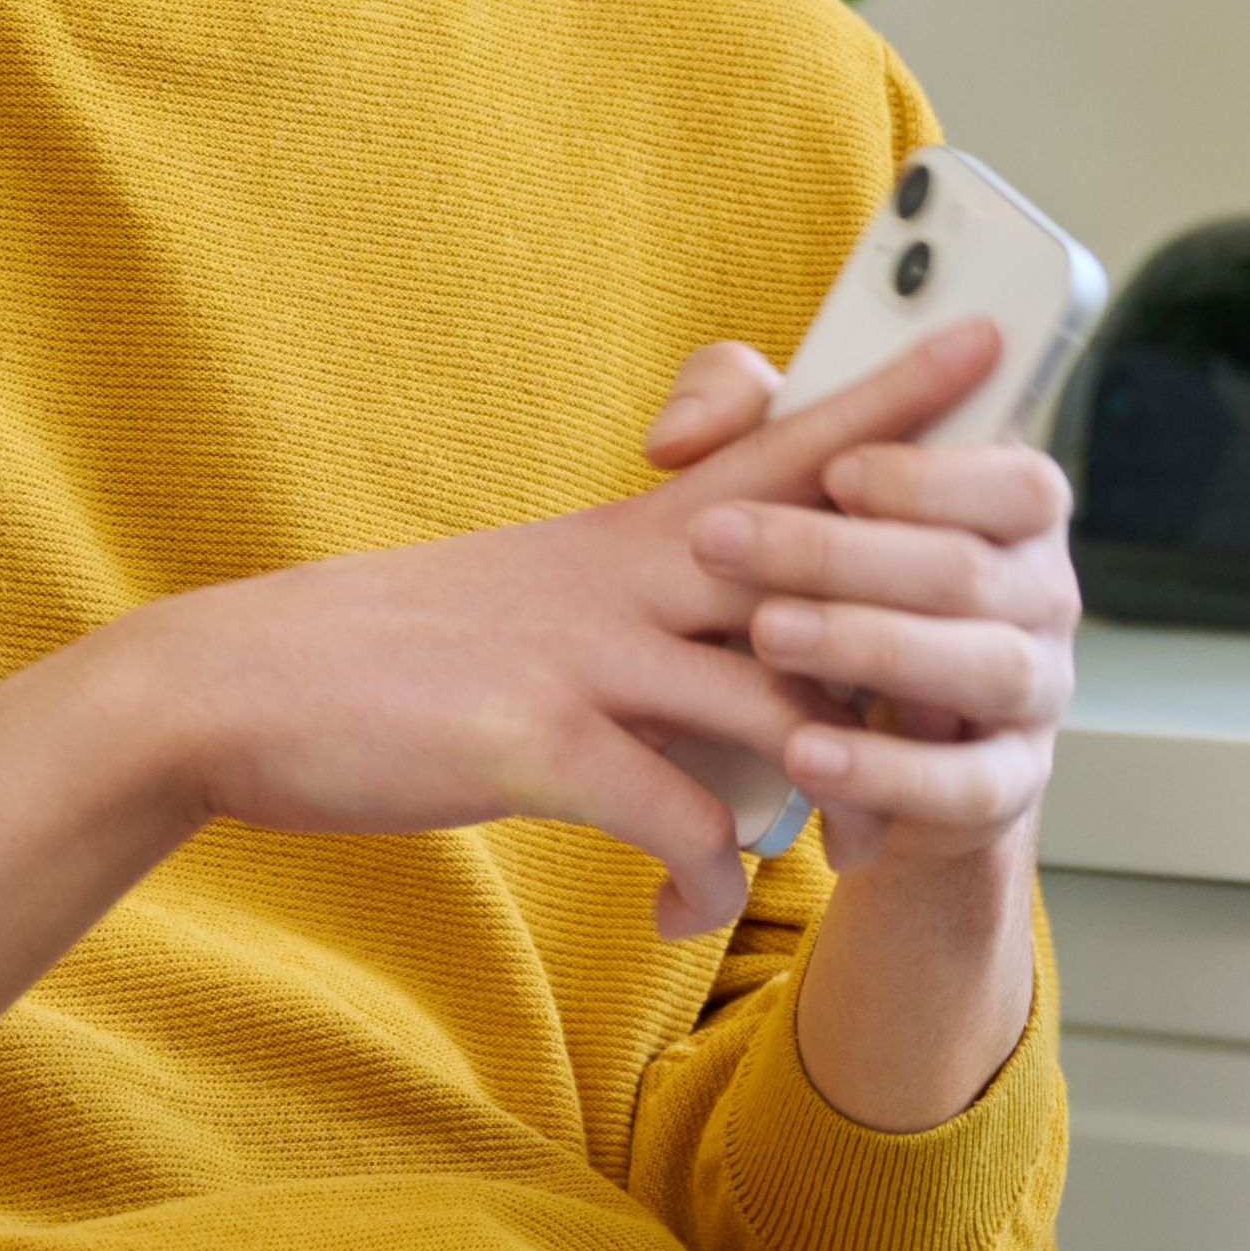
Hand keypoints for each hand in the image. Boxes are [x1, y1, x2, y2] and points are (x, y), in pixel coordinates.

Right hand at [120, 345, 991, 873]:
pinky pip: (668, 808)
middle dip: (918, 595)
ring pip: (768, 700)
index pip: (795, 451)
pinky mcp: (532, 741)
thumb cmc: (403, 660)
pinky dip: (703, 865)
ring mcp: (584, 655)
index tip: (992, 346)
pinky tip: (698, 904)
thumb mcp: (544, 613)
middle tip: (1007, 625)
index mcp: (637, 535)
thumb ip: (654, 643)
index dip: (897, 401)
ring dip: (830, 780)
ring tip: (864, 848)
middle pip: (816, 560)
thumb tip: (739, 714)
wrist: (242, 686)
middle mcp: (628, 576)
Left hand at [677, 317, 1080, 895]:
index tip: (834, 468)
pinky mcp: (1006, 782)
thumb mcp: (789, 484)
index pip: (1017, 480)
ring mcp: (1035, 692)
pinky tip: (804, 753)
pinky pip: (967, 785)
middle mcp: (1045, 596)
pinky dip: (887, 772)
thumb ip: (739, 421)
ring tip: (767, 636)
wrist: (866, 731)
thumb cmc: (830, 577)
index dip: (931, 475)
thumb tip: (677, 438)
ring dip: (868, 647)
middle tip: (722, 543)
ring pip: (982, 667)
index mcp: (1016, 509)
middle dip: (839, 554)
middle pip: (967, 569)